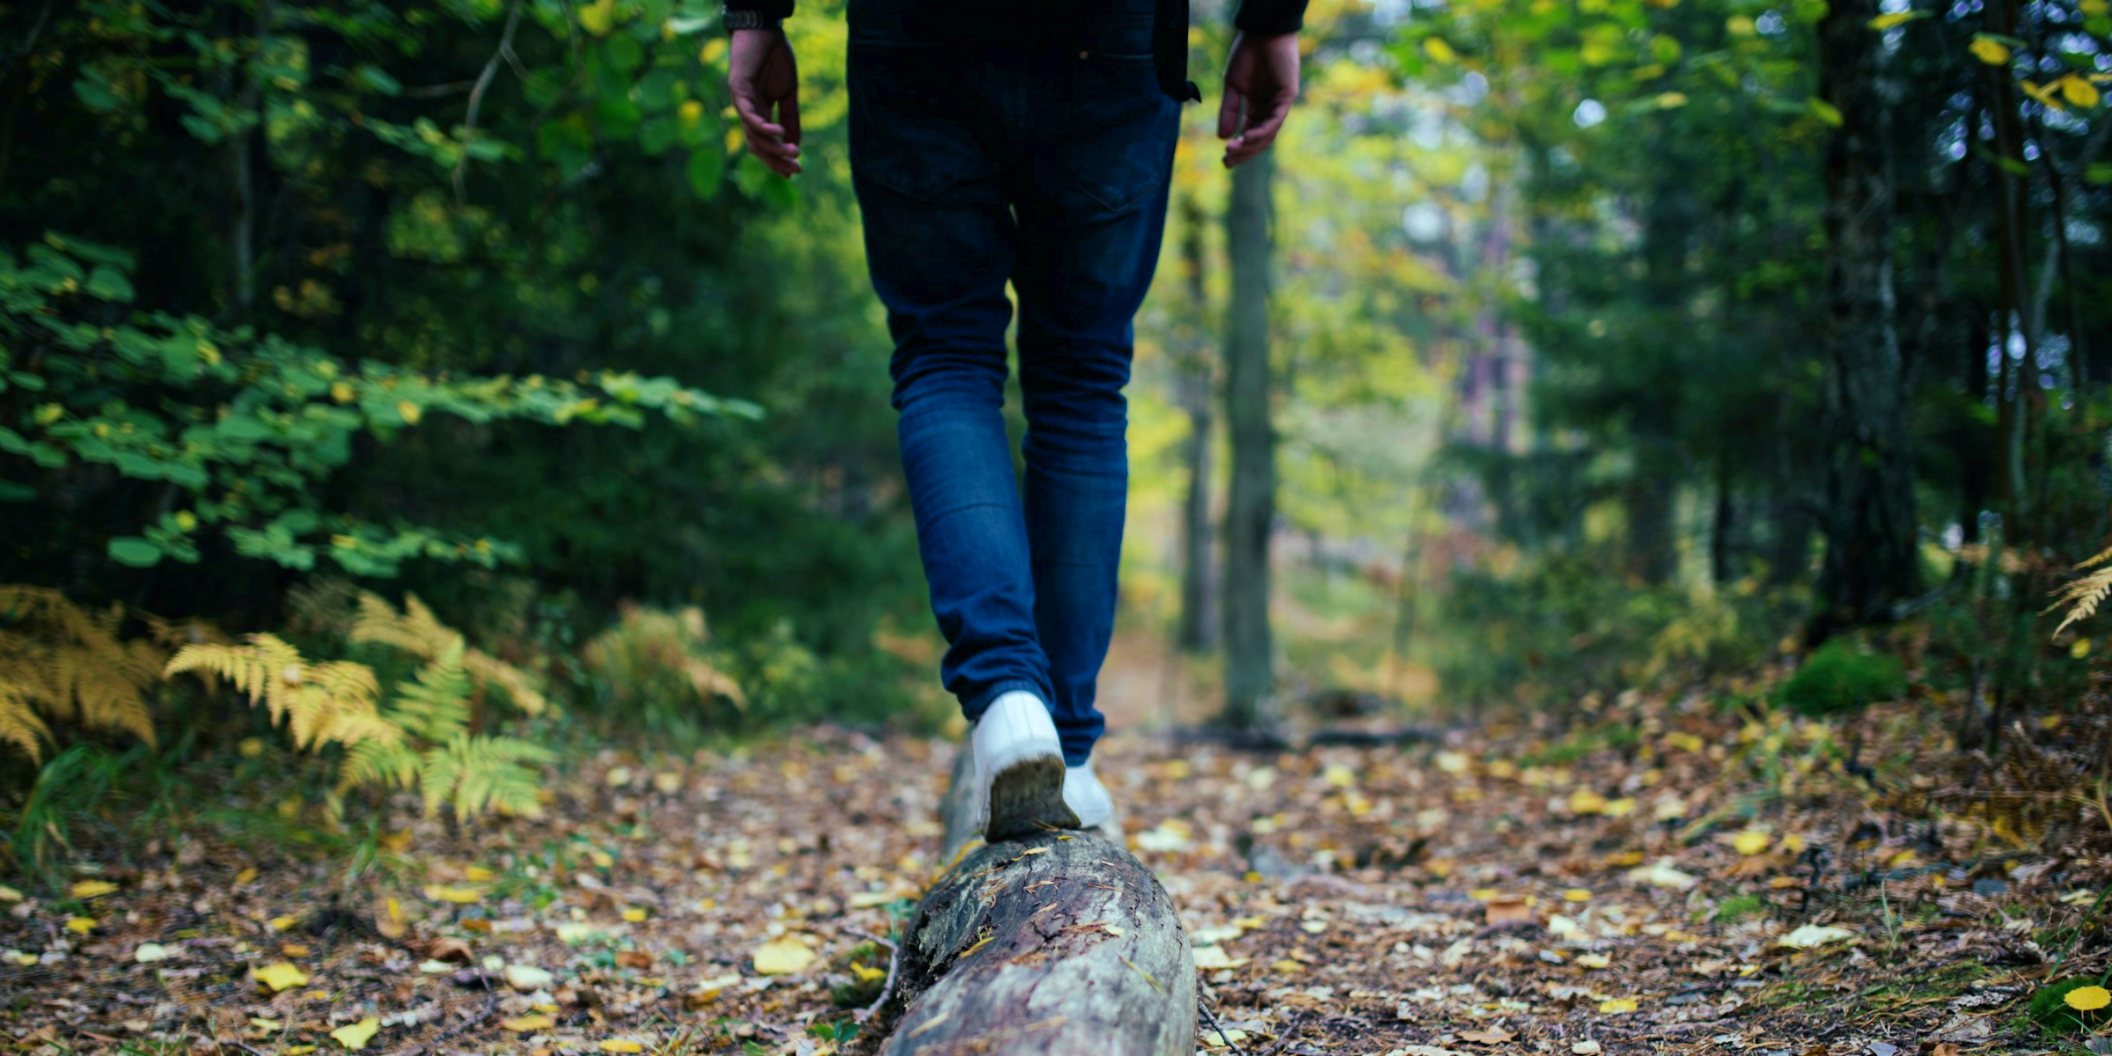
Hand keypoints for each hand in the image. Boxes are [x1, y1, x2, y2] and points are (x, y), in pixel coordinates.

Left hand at [729, 27, 800, 176]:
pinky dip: (763, 126)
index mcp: (759, 111)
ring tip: (793, 153)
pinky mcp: (737, 88)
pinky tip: (779, 133)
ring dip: (773, 147)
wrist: (765, 30)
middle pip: (756, 145)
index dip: (776, 159)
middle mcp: (746, 110)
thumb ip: (790, 118)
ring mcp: (740, 101)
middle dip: (775, 160)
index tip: (793, 172)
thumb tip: (794, 144)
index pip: (764, 142)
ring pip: (753, 134)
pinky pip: (749, 115)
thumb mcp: (788, 93)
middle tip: (795, 171)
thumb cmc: (776, 58)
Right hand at [1217, 31, 1298, 168]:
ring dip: (1251, 144)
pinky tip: (1247, 137)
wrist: (1261, 33)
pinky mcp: (1287, 96)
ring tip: (1233, 150)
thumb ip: (1229, 110)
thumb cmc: (1248, 55)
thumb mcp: (1232, 86)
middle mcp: (1269, 108)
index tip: (1223, 160)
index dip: (1238, 148)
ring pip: (1268, 133)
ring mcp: (1280, 104)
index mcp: (1257, 106)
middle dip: (1243, 152)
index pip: (1249, 133)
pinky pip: (1276, 119)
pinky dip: (1263, 130)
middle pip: (1259, 139)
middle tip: (1227, 163)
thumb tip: (1222, 137)